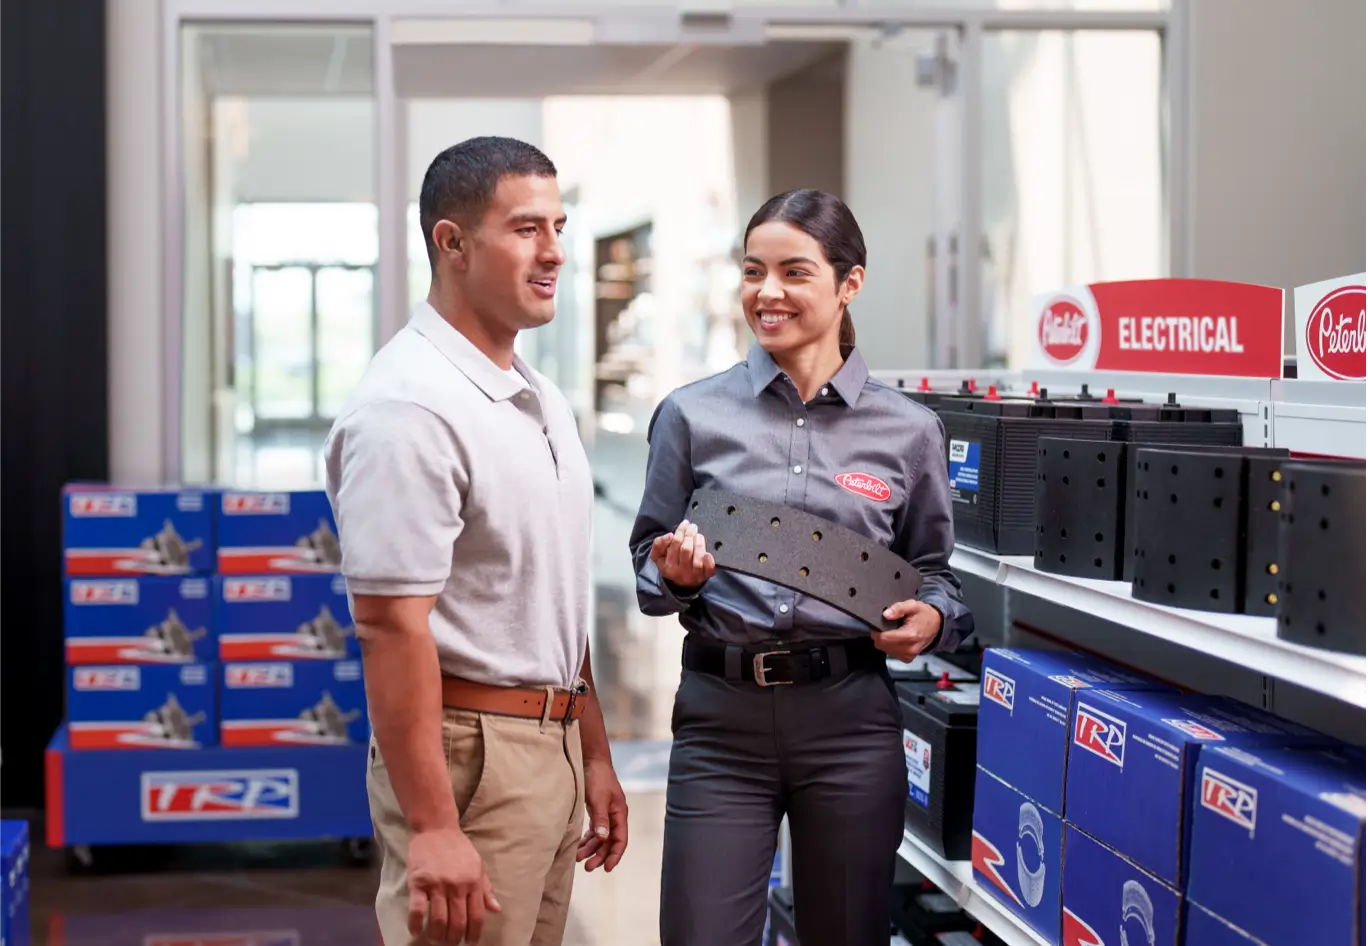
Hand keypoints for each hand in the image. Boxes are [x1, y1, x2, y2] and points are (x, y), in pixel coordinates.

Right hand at [406, 826, 500, 943]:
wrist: (436, 828)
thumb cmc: (458, 848)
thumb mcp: (478, 866)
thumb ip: (486, 889)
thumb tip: (496, 909)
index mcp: (473, 882)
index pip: (476, 916)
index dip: (474, 934)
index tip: (469, 943)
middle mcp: (457, 886)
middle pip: (458, 923)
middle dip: (454, 939)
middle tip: (449, 944)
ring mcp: (437, 884)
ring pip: (438, 921)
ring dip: (437, 936)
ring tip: (435, 940)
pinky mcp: (418, 882)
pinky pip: (417, 909)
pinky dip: (415, 924)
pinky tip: (415, 931)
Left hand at [577, 758, 628, 871]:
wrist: (591, 760)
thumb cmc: (597, 777)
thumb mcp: (598, 798)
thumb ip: (601, 819)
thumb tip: (603, 839)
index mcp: (619, 813)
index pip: (620, 840)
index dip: (615, 856)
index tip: (607, 869)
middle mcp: (614, 815)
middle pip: (609, 842)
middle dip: (600, 856)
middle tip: (587, 868)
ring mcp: (605, 813)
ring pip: (601, 838)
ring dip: (591, 849)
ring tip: (578, 859)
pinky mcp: (596, 810)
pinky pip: (594, 830)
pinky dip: (587, 839)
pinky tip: (579, 847)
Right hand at [649, 519, 715, 589]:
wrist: (680, 581)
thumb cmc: (669, 563)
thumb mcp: (657, 555)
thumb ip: (659, 543)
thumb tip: (670, 535)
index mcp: (668, 567)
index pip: (675, 544)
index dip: (681, 531)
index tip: (684, 524)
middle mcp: (680, 572)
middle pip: (686, 550)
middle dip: (690, 535)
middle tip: (693, 527)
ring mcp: (694, 576)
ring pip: (697, 559)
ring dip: (699, 544)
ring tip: (698, 535)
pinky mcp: (705, 576)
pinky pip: (709, 570)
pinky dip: (709, 561)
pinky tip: (708, 554)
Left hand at [871, 599, 942, 661]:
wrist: (936, 624)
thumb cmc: (924, 615)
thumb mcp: (912, 605)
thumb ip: (898, 608)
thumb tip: (886, 614)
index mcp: (910, 636)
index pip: (883, 638)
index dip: (876, 630)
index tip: (878, 624)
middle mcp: (910, 649)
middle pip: (882, 645)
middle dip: (880, 635)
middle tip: (886, 626)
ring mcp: (908, 655)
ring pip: (885, 649)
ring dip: (885, 640)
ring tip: (893, 631)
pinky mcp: (907, 658)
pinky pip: (890, 653)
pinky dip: (890, 645)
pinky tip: (896, 638)